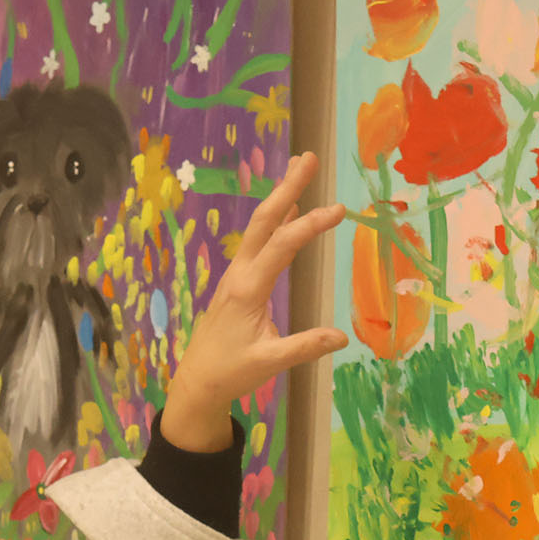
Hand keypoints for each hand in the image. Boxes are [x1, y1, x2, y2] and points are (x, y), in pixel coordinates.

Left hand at [160, 151, 349, 451]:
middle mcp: (240, 275)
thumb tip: (342, 336)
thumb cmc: (231, 372)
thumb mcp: (268, 363)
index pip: (282, 247)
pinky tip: (288, 210)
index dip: (310, 225)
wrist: (197, 382)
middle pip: (264, 221)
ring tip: (300, 169)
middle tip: (310, 157)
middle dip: (287, 188)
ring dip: (281, 197)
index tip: (339, 209)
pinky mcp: (238, 282)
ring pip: (259, 228)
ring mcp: (236, 276)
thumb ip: (304, 347)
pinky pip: (258, 242)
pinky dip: (276, 220)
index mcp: (247, 290)